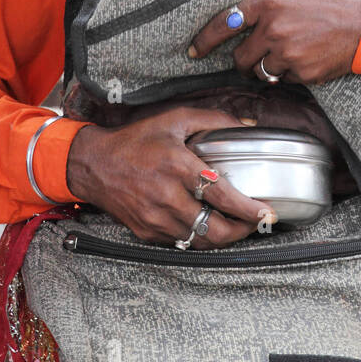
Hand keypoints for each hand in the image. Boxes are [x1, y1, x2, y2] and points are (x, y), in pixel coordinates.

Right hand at [65, 103, 274, 246]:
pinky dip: (199, 236)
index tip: (266, 212)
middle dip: (242, 231)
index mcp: (177, 166)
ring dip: (223, 236)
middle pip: (215, 229)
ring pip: (200, 241)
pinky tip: (208, 225)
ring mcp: (155, 218)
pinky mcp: (147, 232)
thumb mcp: (175, 119)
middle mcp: (167, 196)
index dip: (247, 209)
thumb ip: (214, 120)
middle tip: (255, 223)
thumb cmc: (135, 141)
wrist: (94, 165)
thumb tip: (247, 127)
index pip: (221, 195)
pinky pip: (182, 241)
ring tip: (237, 225)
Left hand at [188, 0, 360, 85]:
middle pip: (240, 58)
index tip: (194, 50)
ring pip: (261, 72)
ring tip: (286, 55)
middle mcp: (274, 30)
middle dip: (242, 59)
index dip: (205, 39)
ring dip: (266, 68)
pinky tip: (308, 58)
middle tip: (254, 55)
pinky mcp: (304, 74)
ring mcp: (288, 55)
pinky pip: (285, 79)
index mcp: (269, 3)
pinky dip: (291, 73)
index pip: (224, 23)